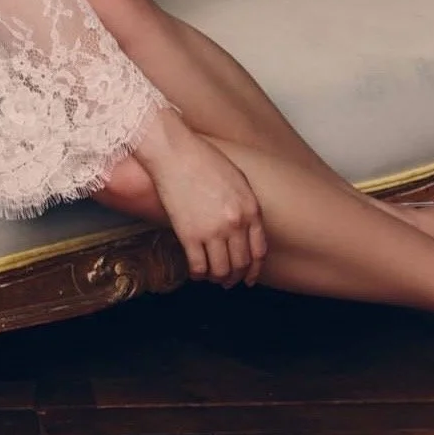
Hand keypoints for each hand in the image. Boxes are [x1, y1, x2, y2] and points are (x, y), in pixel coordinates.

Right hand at [135, 110, 268, 287]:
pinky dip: (198, 275)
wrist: (175, 153)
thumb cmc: (203, 159)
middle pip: (240, 264)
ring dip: (217, 279)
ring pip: (221, 271)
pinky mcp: (189, 235)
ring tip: (212, 278)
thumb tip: (246, 229)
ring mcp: (212, 231)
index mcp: (250, 208)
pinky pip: (198, 267)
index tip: (248, 276)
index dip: (254, 269)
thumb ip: (245, 205)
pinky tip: (196, 272)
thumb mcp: (237, 178)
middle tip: (228, 282)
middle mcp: (235, 224)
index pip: (258, 251)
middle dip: (235, 277)